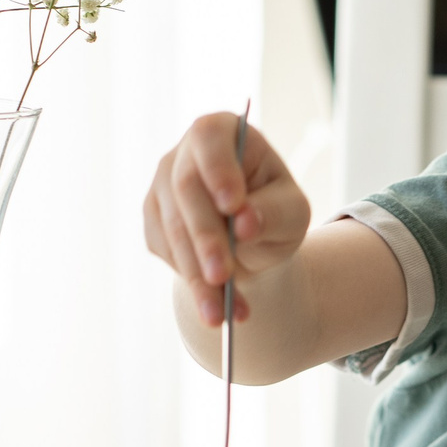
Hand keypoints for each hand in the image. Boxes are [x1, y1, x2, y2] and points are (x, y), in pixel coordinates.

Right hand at [143, 110, 310, 329]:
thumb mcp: (292, 212)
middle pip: (186, 189)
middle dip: (206, 237)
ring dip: (196, 273)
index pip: (210, 138)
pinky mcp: (154, 222)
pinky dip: (192, 284)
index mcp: (224, 133)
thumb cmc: (275, 213)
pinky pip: (166, 253)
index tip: (233, 205)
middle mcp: (184, 154)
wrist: (252, 244)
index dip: (218, 168)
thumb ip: (275, 212)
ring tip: (222, 313)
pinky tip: (216, 307)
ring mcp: (162, 187)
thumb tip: (246, 222)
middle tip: (224, 276)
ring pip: (172, 229)